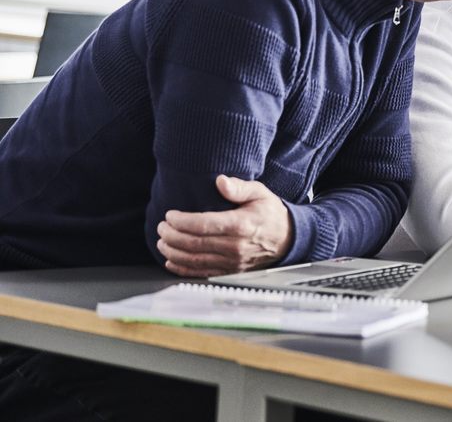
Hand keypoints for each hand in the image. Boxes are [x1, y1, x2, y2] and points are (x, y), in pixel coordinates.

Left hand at [156, 175, 294, 276]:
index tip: (170, 215)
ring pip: (194, 260)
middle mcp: (235, 246)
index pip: (203, 225)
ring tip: (162, 242)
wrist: (288, 239)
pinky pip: (201, 272)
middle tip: (162, 227)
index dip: (181, 221)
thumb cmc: (271, 214)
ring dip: (173, 252)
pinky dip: (182, 269)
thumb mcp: (260, 193)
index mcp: (240, 225)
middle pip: (194, 243)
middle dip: (172, 235)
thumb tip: (220, 181)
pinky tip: (171, 261)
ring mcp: (232, 261)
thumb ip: (239, 187)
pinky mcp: (230, 271)